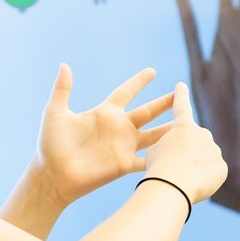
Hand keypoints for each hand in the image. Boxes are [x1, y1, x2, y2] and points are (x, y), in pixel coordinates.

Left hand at [34, 64, 174, 207]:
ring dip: (169, 129)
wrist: (53, 175)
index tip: (152, 71)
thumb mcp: (56, 113)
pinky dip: (162, 156)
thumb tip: (64, 65)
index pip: (126, 92)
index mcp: (104, 113)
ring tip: (189, 122)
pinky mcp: (125, 165)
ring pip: (154, 135)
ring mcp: (123, 146)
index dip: (138, 82)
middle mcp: (117, 128)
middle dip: (164, 103)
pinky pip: (148, 159)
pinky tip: (179, 153)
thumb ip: (63, 90)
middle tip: (181, 93)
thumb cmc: (51, 144)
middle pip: (147, 111)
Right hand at [142, 83, 226, 203]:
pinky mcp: (222, 167)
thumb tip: (180, 150)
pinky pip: (213, 171)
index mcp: (182, 126)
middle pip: (196, 139)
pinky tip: (193, 183)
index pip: (181, 106)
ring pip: (205, 156)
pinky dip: (204, 177)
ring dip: (196, 164)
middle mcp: (202, 134)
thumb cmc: (158, 167)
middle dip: (189, 149)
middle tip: (176, 164)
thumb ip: (169, 144)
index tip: (181, 85)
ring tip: (183, 178)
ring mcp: (214, 150)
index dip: (180, 95)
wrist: (173, 186)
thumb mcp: (155, 151)